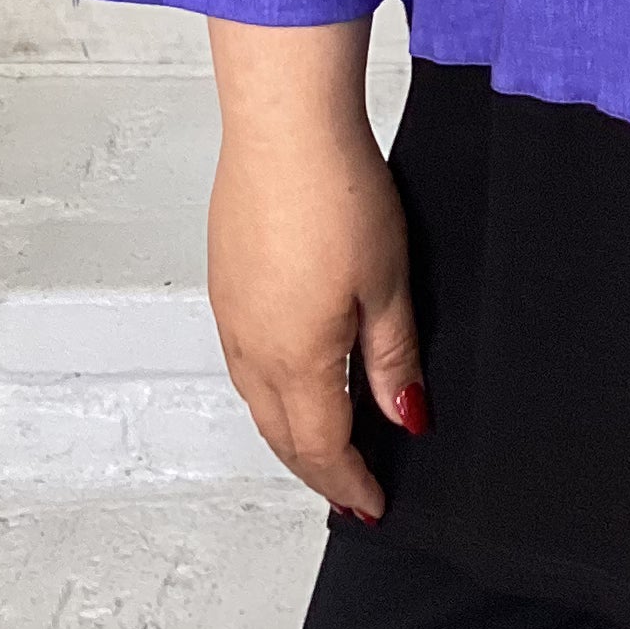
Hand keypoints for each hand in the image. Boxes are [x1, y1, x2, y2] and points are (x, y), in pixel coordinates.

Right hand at [205, 18, 425, 523]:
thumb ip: (392, 358)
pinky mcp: (225, 280)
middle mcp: (251, 346)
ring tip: (324, 446)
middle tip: (350, 491)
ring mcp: (230, 312)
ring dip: (290, 432)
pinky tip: (292, 377)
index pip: (323, 447)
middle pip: (282, 434)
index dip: (350, 483)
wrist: (284, 124)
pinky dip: (270, 390)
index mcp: (295, 359)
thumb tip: (403, 417)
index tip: (373, 504)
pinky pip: (243, 360)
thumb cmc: (337, 191)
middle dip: (318, 470)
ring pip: (257, 400)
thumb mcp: (388, 283)